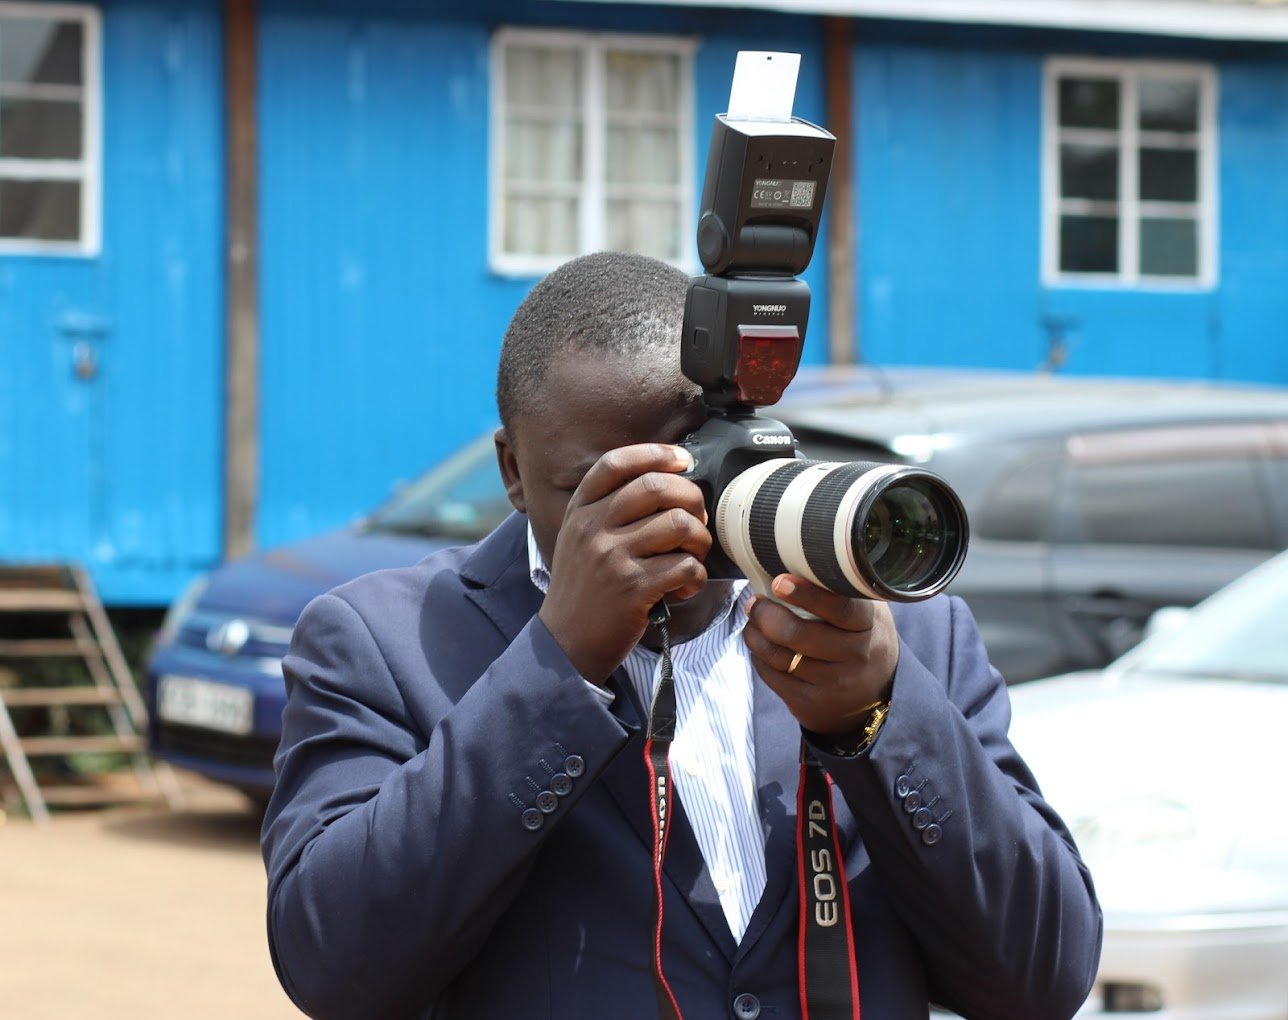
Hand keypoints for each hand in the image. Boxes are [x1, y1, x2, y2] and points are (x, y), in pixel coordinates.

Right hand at [540, 445, 710, 683]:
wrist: (566, 641)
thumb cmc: (584, 588)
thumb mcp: (579, 539)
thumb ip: (607, 509)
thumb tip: (665, 481)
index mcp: (580, 511)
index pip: (616, 464)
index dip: (655, 453)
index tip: (682, 459)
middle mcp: (593, 528)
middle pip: (656, 487)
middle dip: (691, 497)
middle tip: (697, 517)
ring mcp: (612, 557)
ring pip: (679, 524)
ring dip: (700, 539)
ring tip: (694, 554)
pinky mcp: (633, 588)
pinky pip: (685, 566)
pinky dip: (696, 576)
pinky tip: (685, 586)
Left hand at [743, 574, 898, 737]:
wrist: (877, 696)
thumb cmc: (863, 640)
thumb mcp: (868, 614)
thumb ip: (843, 590)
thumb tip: (797, 558)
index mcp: (868, 626)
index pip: (839, 607)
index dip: (807, 594)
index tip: (780, 581)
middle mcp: (854, 657)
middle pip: (798, 634)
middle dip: (766, 614)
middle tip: (754, 601)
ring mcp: (833, 684)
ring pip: (778, 656)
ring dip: (755, 634)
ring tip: (752, 620)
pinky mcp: (810, 704)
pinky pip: (772, 676)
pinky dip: (758, 656)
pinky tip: (759, 644)